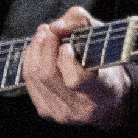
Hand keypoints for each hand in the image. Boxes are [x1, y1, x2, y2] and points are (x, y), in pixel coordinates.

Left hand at [24, 6, 129, 128]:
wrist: (108, 99)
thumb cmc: (106, 63)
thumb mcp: (102, 37)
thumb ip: (81, 23)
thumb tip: (55, 26)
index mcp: (102, 92)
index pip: (76, 80)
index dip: (66, 61)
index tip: (67, 45)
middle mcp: (81, 108)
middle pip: (49, 76)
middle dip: (44, 48)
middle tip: (47, 29)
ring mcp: (62, 113)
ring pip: (35, 78)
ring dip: (35, 51)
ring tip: (42, 35)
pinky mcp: (47, 112)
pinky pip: (30, 83)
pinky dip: (30, 62)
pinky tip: (37, 50)